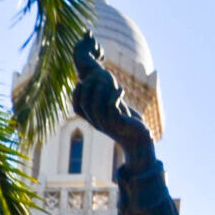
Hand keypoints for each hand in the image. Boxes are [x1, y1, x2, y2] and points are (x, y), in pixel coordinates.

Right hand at [72, 34, 152, 153]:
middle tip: (92, 76)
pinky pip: (112, 107)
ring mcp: (107, 124)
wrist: (139, 138)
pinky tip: (122, 89)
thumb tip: (98, 86)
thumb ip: (105, 102)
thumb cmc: (127, 124)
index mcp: (94, 120)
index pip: (77, 108)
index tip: (79, 82)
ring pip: (96, 107)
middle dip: (86, 89)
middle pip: (84, 106)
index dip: (75, 95)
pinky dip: (115, 96)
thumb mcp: (114, 111)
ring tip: (105, 80)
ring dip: (99, 91)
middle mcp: (97, 123)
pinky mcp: (118, 123)